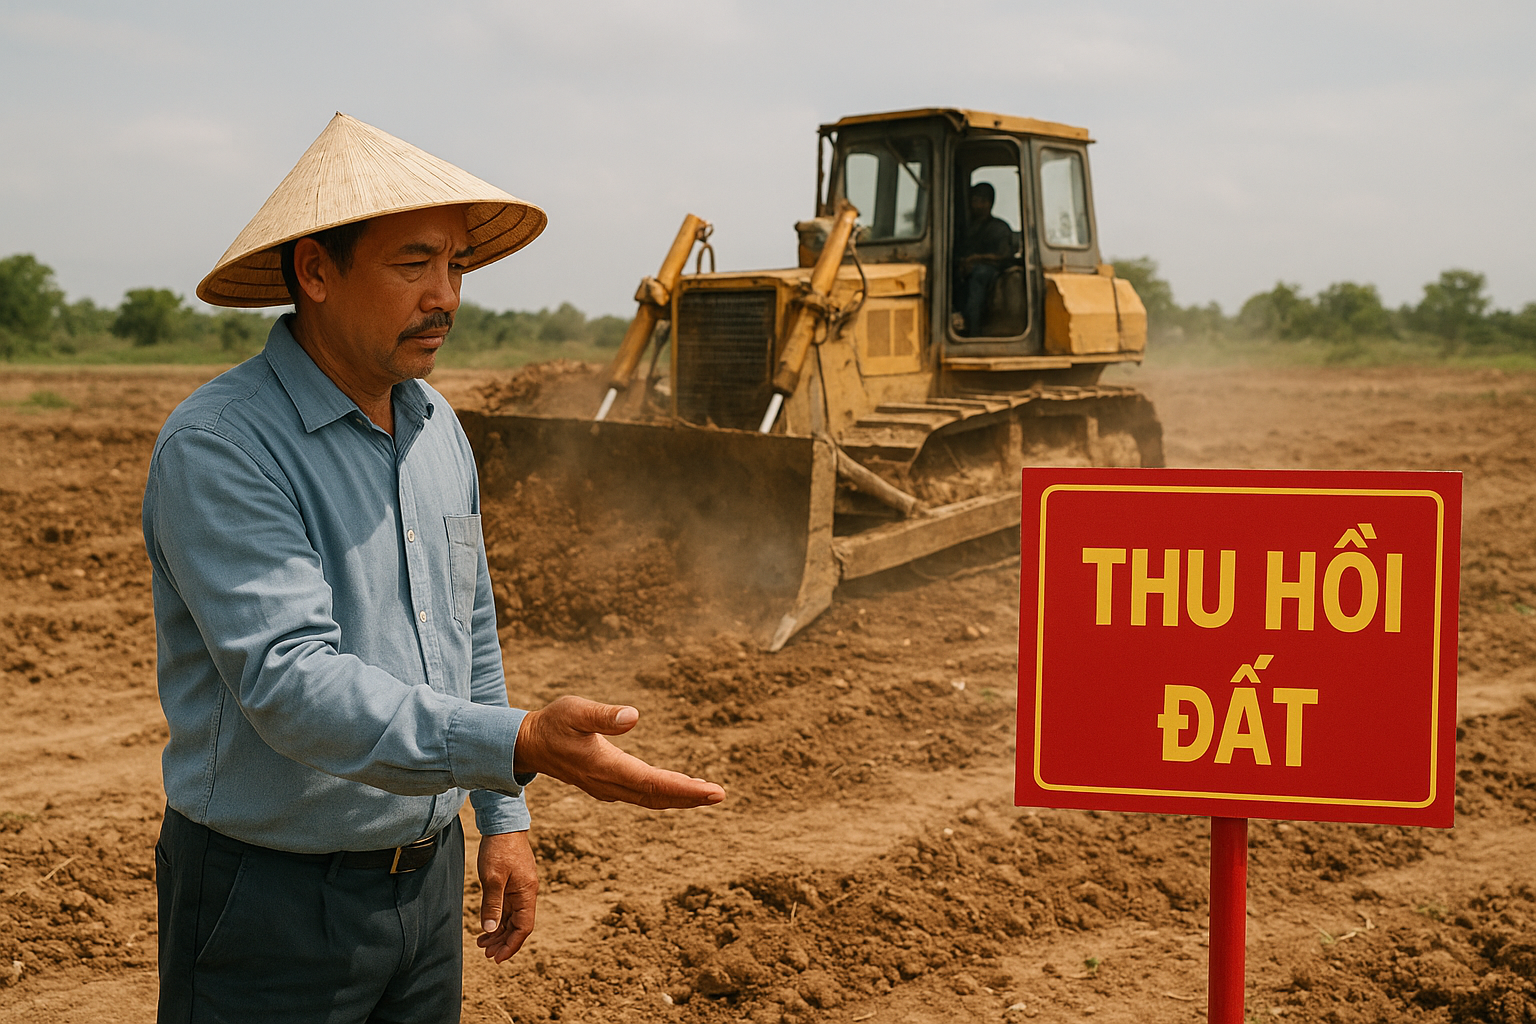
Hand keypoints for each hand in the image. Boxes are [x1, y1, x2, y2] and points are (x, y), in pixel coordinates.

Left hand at [476, 830, 536, 963]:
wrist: (503, 824)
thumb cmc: (499, 848)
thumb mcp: (493, 877)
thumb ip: (492, 904)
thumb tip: (490, 929)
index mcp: (526, 893)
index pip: (524, 927)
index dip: (512, 944)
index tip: (497, 957)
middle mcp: (526, 893)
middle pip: (518, 925)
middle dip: (503, 942)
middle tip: (486, 954)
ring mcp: (520, 888)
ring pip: (512, 917)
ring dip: (499, 932)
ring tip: (482, 944)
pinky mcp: (512, 883)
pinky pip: (507, 907)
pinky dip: (498, 919)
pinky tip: (486, 926)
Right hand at [513, 696, 725, 808]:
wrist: (527, 744)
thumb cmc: (552, 723)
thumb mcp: (575, 711)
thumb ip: (603, 715)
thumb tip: (634, 716)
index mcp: (606, 767)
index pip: (653, 783)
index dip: (685, 789)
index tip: (713, 792)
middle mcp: (609, 783)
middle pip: (656, 796)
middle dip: (689, 797)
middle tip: (720, 795)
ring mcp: (608, 787)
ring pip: (650, 798)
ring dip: (679, 797)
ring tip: (707, 793)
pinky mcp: (607, 784)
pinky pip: (642, 794)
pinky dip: (663, 793)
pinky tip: (678, 787)